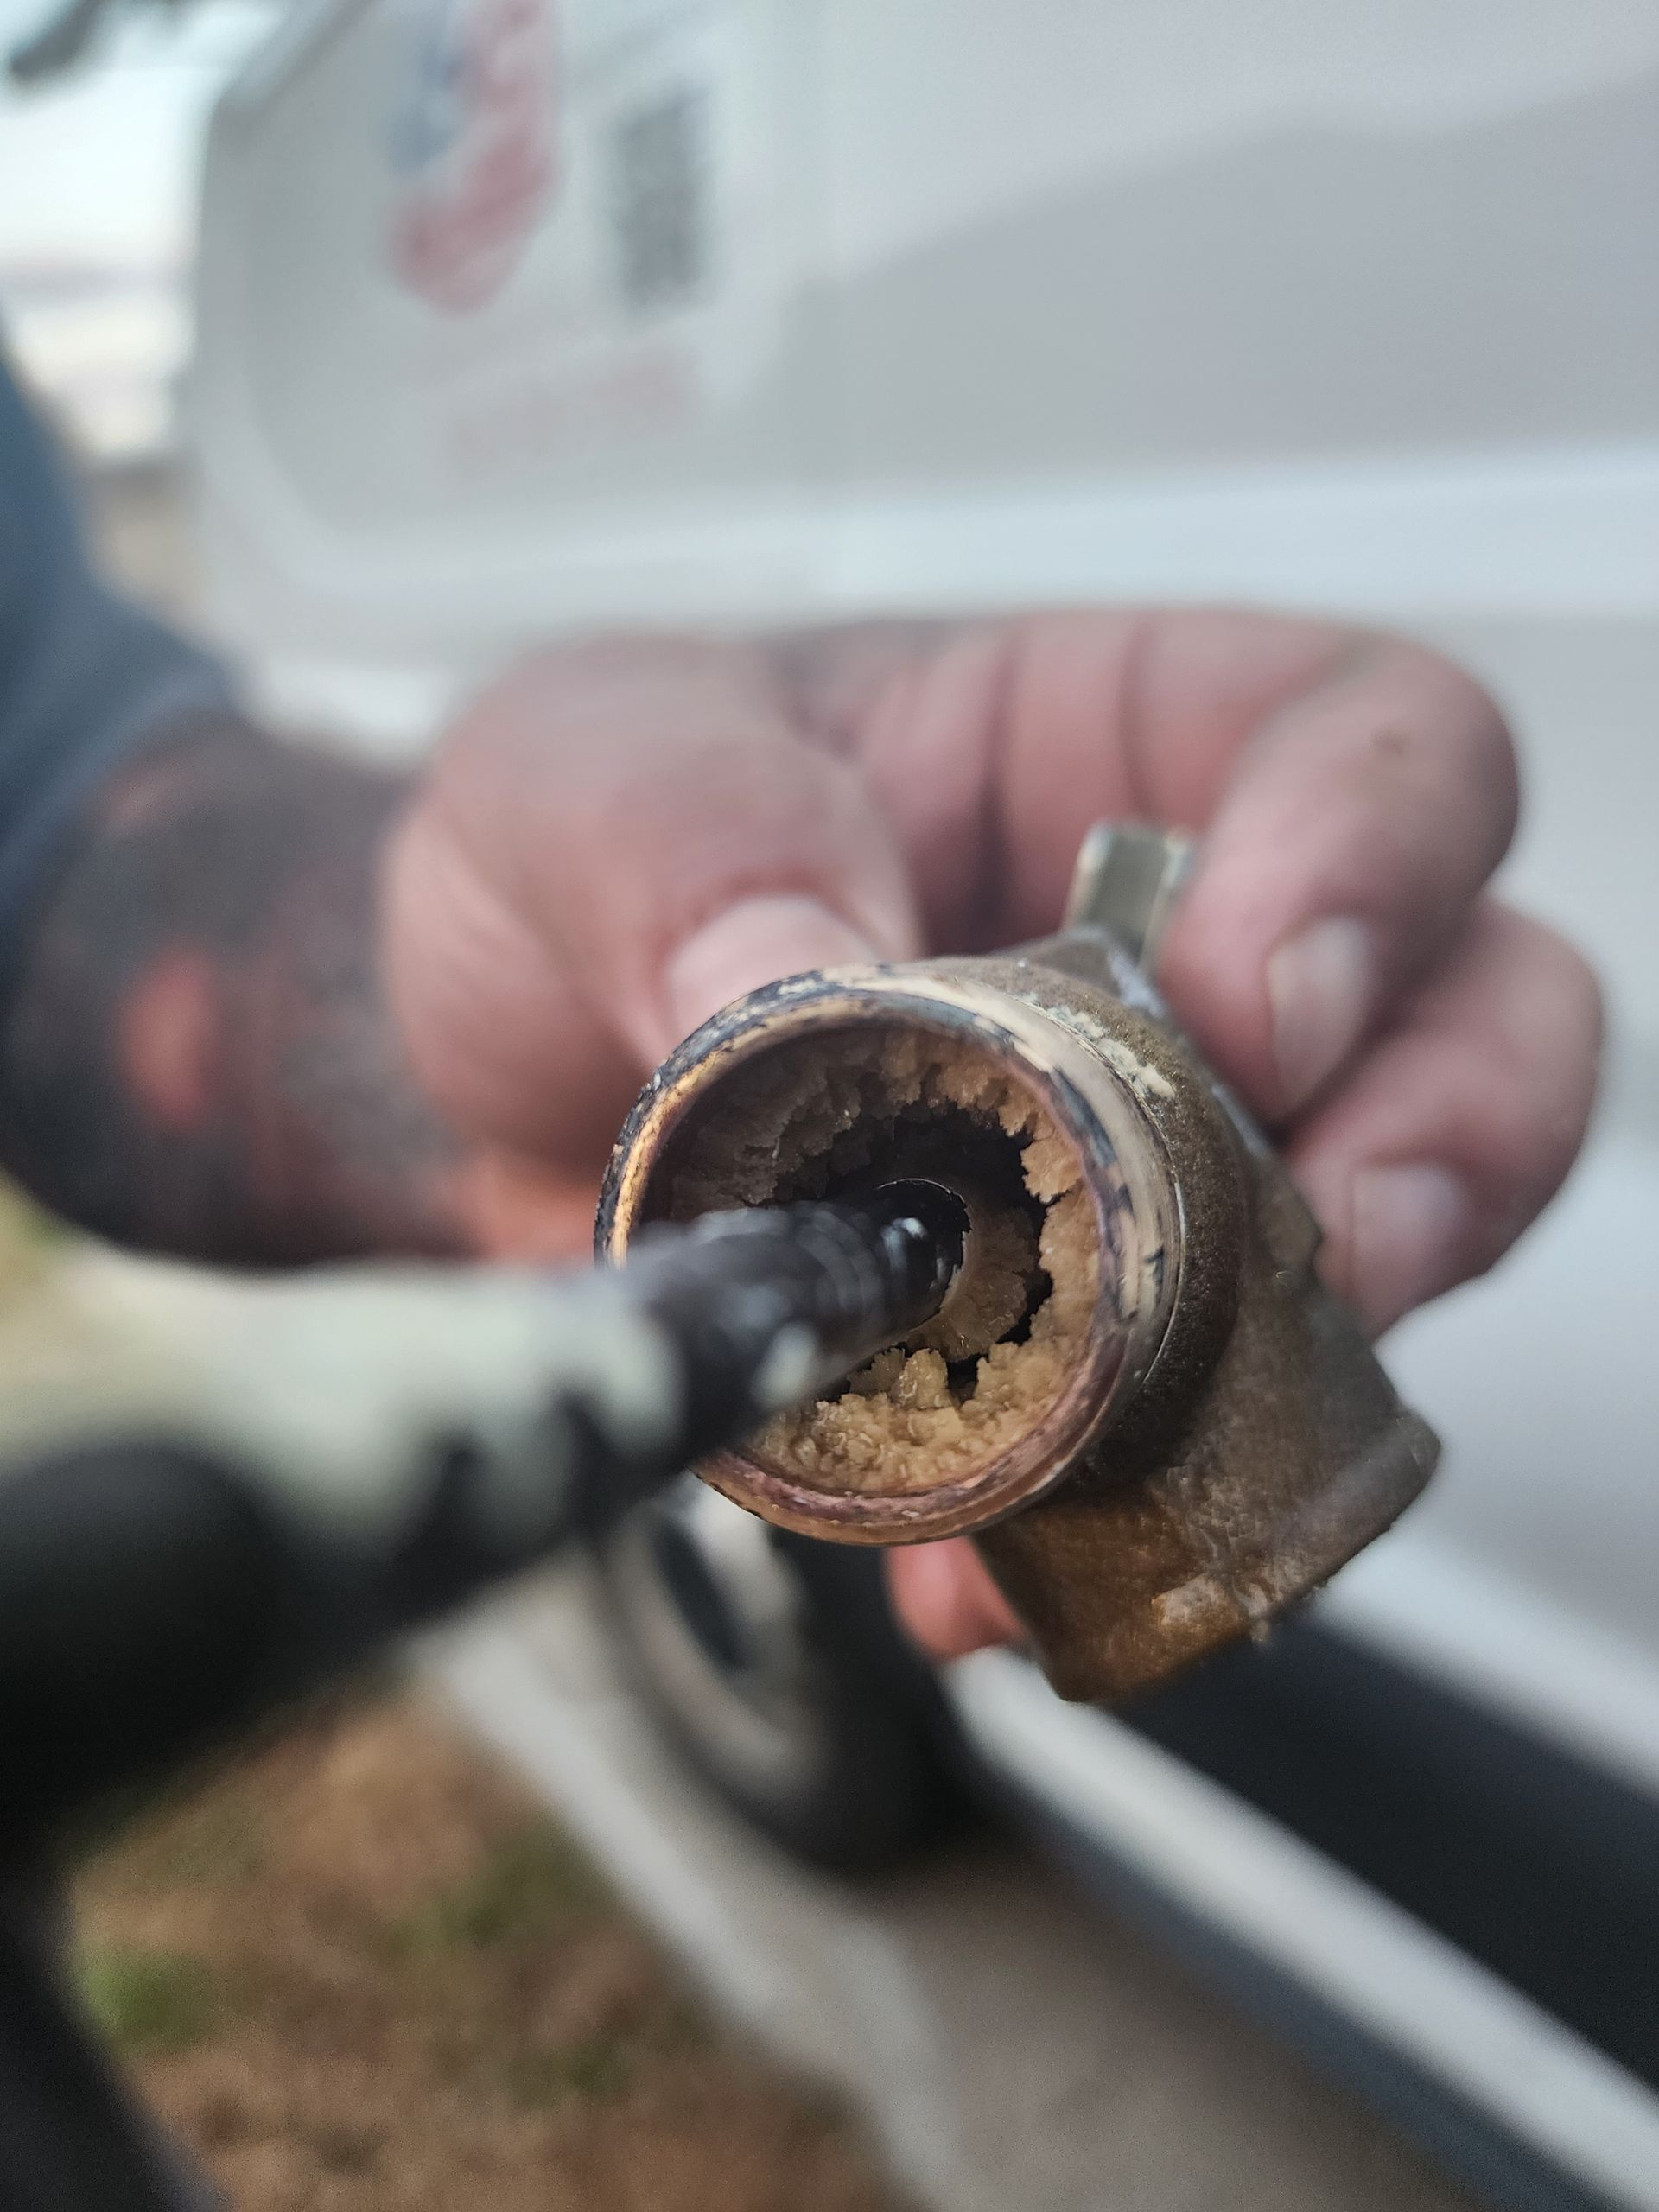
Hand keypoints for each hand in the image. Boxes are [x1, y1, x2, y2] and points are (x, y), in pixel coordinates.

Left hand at [381, 612, 1600, 1658]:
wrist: (482, 1066)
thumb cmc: (571, 857)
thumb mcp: (585, 774)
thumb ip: (694, 841)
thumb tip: (823, 978)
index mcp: (1112, 743)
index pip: (1374, 743)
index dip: (1378, 865)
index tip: (1254, 1004)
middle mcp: (1194, 949)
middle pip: (1475, 1012)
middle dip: (1438, 1147)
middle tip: (1320, 1251)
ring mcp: (1169, 1151)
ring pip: (1377, 1246)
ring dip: (1289, 1378)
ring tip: (1125, 1456)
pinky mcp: (1099, 1325)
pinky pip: (1191, 1430)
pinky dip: (1111, 1512)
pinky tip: (978, 1564)